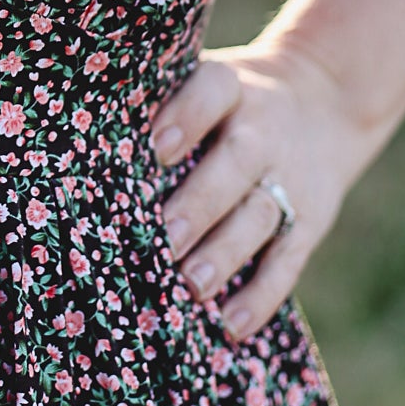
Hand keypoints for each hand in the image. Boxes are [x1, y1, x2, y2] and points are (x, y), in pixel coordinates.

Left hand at [150, 39, 381, 344]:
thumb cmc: (231, 101)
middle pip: (238, 162)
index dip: (186, 115)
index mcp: (232, 89)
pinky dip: (263, 294)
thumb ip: (162, 102)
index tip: (154, 148)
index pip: (213, 91)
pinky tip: (232, 325)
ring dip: (228, 251)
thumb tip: (76, 139)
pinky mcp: (310, 220)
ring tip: (193, 285)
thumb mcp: (210, 79)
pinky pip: (289, 259)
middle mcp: (263, 132)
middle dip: (202, 202)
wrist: (328, 100)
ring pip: (262, 214)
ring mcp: (289, 177)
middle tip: (167, 237)